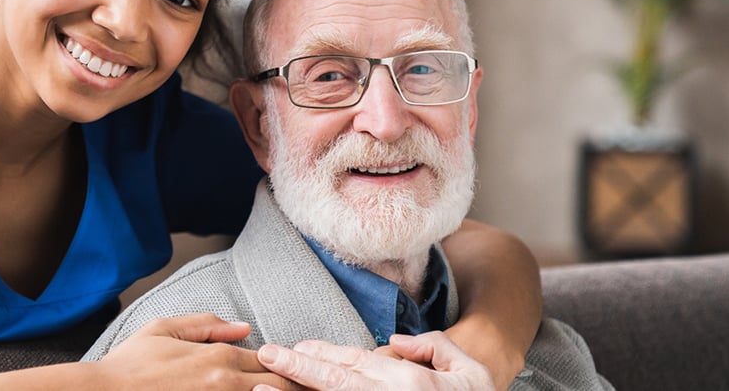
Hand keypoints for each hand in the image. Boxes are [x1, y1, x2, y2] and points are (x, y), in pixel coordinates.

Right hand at [98, 313, 304, 390]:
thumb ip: (207, 325)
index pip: (270, 360)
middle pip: (280, 387)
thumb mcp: (164, 329)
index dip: (286, 365)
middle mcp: (227, 383)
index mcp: (218, 356)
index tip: (296, 370)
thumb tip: (242, 327)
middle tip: (309, 386)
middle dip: (295, 386)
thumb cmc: (129, 366)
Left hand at [254, 332, 493, 390]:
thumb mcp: (469, 372)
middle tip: (266, 356)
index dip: (321, 355)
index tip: (292, 348)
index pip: (356, 363)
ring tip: (260, 390)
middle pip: (336, 382)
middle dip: (298, 368)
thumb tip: (397, 343)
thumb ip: (434, 347)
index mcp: (409, 383)